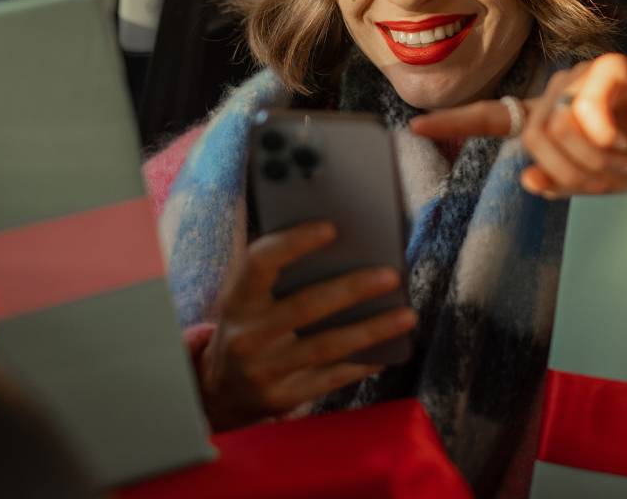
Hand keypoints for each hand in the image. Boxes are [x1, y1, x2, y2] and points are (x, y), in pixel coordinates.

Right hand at [198, 220, 416, 429]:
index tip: (331, 228)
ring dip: (371, 330)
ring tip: (407, 315)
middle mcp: (246, 336)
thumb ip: (277, 276)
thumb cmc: (246, 328)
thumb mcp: (245, 300)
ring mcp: (264, 371)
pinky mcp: (283, 398)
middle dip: (352, 289)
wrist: (219, 392)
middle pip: (305, 307)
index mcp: (236, 300)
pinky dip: (364, 362)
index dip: (294, 243)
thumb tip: (342, 248)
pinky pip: (332, 378)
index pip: (260, 263)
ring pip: (326, 347)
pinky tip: (390, 350)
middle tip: (391, 274)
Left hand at [411, 54, 626, 196]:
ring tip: (624, 160)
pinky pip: (585, 105)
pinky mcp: (610, 67)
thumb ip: (566, 183)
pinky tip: (624, 139)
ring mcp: (582, 77)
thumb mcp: (606, 181)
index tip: (416, 129)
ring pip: (556, 126)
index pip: (497, 118)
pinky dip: (602, 132)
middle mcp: (560, 93)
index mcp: (553, 119)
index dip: (457, 123)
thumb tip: (529, 181)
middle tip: (610, 178)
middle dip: (569, 170)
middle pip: (533, 139)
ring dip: (591, 158)